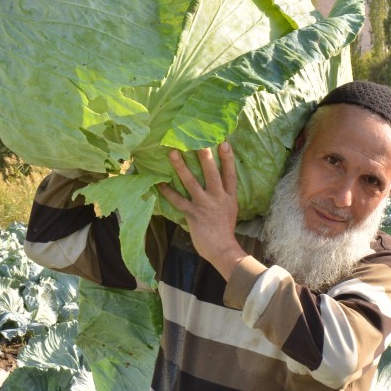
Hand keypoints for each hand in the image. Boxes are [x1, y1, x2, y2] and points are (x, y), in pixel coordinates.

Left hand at [158, 142, 246, 280]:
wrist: (223, 250)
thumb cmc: (225, 233)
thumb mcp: (230, 212)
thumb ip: (223, 199)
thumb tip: (215, 189)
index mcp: (229, 197)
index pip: (230, 174)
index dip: (227, 158)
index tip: (224, 142)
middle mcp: (218, 198)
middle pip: (212, 173)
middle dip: (205, 156)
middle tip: (198, 140)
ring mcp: (205, 205)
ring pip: (192, 182)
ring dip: (181, 167)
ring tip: (173, 153)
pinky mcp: (193, 214)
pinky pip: (178, 201)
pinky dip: (168, 193)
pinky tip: (160, 184)